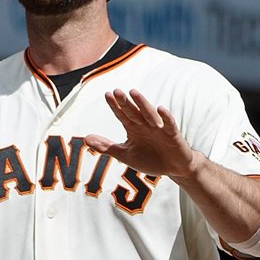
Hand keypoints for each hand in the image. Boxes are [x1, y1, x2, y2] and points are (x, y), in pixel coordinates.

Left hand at [85, 89, 201, 180]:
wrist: (173, 168)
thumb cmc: (150, 159)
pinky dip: (166, 117)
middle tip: (117, 91)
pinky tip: (161, 108)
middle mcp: (145, 124)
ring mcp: (160, 128)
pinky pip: (169, 125)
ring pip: (149, 114)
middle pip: (134, 111)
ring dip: (142, 104)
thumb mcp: (125, 154)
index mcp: (133, 127)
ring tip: (134, 93)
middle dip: (125, 102)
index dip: (115, 106)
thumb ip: (107, 147)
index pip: (122, 114)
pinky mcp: (173, 135)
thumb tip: (85, 138)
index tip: (107, 94)